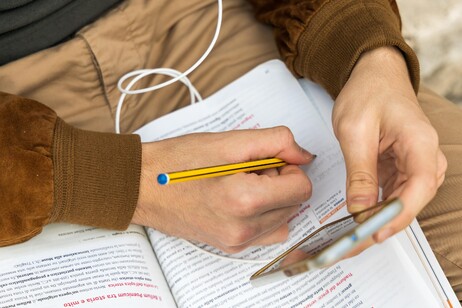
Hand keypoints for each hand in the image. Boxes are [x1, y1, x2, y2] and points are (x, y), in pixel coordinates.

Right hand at [132, 126, 314, 252]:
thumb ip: (276, 142)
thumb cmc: (177, 162)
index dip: (289, 167)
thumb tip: (304, 156)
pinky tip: (240, 201)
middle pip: (295, 203)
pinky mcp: (230, 246)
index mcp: (244, 200)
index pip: (302, 188)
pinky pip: (267, 232)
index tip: (267, 160)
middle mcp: (243, 228)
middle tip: (248, 169)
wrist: (143, 186)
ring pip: (284, 218)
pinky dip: (263, 215)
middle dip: (279, 181)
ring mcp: (236, 242)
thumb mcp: (230, 141)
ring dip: (272, 198)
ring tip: (240, 184)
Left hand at [332, 47, 446, 245]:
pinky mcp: (404, 168)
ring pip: (401, 202)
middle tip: (351, 245)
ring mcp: (417, 164)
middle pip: (411, 201)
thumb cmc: (367, 93)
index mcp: (420, 142)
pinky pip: (393, 194)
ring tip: (348, 237)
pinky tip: (357, 217)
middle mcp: (426, 157)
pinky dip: (375, 207)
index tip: (374, 232)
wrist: (374, 76)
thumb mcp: (354, 131)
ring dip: (377, 219)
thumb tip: (360, 209)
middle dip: (381, 224)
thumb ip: (360, 172)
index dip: (398, 215)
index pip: (419, 187)